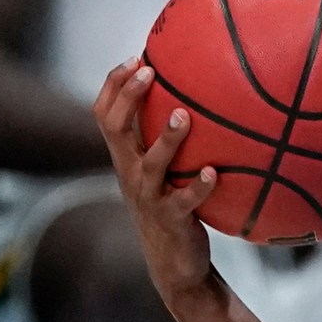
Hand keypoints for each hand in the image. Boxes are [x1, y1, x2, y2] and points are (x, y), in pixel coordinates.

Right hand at [92, 58, 218, 304]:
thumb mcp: (169, 175)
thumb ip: (175, 145)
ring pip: (151, 163)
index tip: (135, 57)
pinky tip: (216, 172)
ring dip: (168, 139)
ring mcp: (149, 197)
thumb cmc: (176, 210)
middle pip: (116, 128)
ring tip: (186, 116)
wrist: (175, 265)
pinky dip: (199, 187)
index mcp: (126, 159)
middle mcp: (130, 173)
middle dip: (128, 96)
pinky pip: (184, 200)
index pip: (106, 114)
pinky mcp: (172, 220)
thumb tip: (207, 106)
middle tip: (148, 71)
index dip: (114, 85)